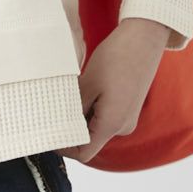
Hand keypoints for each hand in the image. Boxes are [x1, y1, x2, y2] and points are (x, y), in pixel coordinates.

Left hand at [54, 18, 171, 163]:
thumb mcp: (88, 83)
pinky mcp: (128, 107)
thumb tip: (60, 123)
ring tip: (71, 91)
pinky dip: (92, 107)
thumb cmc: (117, 58)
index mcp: (112, 124)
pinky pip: (106, 116)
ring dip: (81, 113)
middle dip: (71, 126)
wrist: (144, 38)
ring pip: (97, 126)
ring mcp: (127, 117)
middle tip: (53, 106)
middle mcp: (123, 126)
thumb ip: (74, 108)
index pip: (84, 153)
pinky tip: (85, 88)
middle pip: (90, 139)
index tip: (49, 133)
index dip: (65, 147)